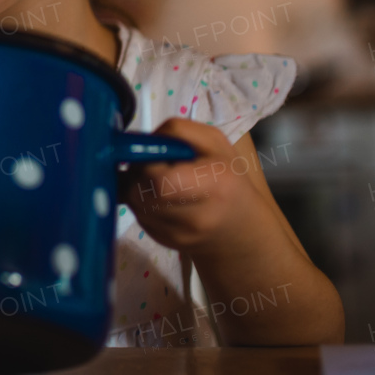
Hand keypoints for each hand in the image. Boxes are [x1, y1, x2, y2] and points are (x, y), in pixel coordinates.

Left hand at [118, 118, 269, 256]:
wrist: (240, 229)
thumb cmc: (229, 178)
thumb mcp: (214, 142)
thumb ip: (178, 131)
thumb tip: (140, 141)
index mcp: (215, 185)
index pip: (161, 181)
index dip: (149, 164)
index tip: (158, 156)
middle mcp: (197, 218)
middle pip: (140, 192)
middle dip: (138, 172)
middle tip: (154, 164)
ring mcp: (178, 236)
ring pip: (134, 203)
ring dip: (137, 186)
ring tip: (159, 179)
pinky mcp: (164, 243)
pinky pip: (137, 215)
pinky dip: (141, 202)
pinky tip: (161, 197)